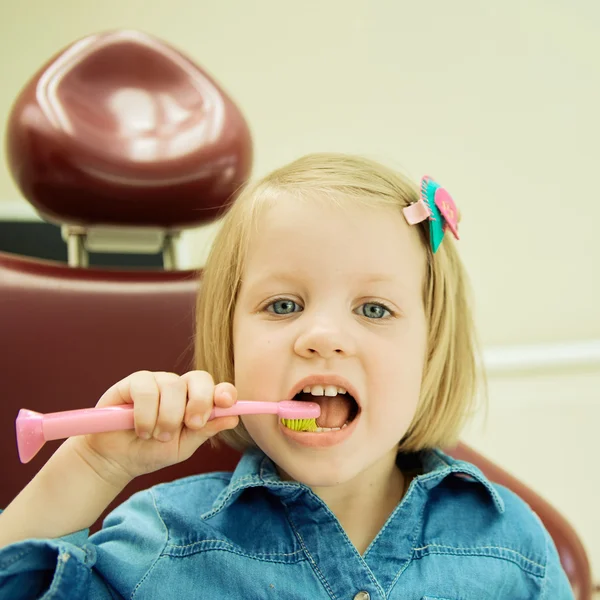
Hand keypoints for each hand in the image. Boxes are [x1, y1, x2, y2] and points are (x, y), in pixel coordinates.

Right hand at [69, 370, 238, 485]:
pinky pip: (146, 389)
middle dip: (200, 402)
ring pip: (173, 386)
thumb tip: (234, 418)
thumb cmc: (151, 451)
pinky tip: (141, 429)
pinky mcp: (133, 382)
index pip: (216, 388)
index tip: (226, 403)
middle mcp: (179, 387)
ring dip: (168, 417)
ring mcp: (156, 382)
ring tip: (157, 436)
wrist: (116, 460)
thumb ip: (205, 430)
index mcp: (195, 401)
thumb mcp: (182, 446)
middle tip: (191, 425)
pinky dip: (146, 414)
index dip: (224, 392)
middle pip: (199, 378)